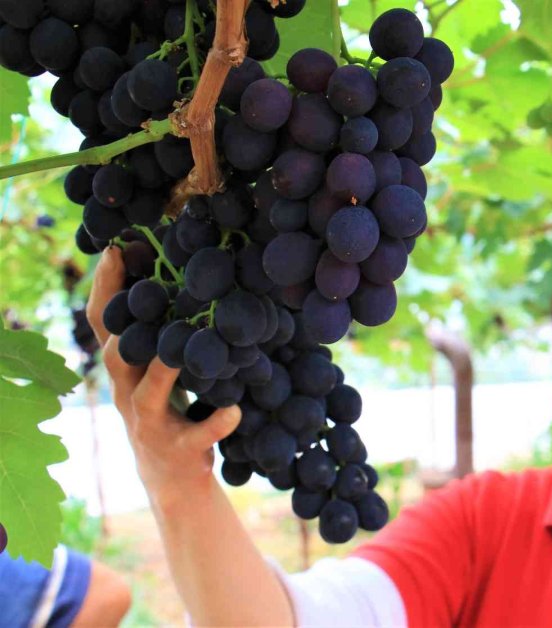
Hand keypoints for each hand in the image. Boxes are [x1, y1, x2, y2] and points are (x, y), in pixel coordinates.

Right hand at [85, 246, 241, 504]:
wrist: (171, 477)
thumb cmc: (169, 408)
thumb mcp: (158, 369)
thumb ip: (162, 333)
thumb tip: (185, 273)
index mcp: (125, 368)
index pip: (106, 322)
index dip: (106, 286)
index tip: (117, 247)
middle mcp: (129, 393)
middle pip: (116, 352)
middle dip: (123, 318)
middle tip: (141, 282)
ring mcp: (151, 422)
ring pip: (147, 393)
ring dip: (164, 368)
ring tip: (182, 347)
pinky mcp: (180, 448)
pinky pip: (199, 434)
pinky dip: (217, 422)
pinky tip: (235, 409)